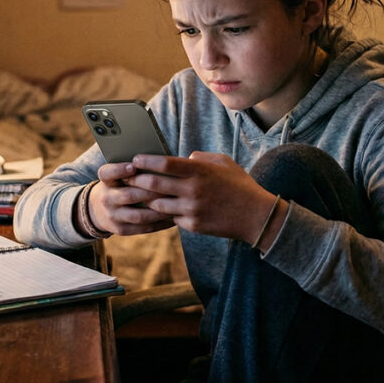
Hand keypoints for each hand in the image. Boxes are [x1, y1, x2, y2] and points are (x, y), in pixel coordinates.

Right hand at [87, 161, 174, 235]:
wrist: (99, 210)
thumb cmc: (119, 185)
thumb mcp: (118, 176)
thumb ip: (133, 169)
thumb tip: (159, 161)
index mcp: (106, 181)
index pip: (107, 173)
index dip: (119, 170)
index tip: (133, 166)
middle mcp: (106, 198)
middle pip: (128, 195)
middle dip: (150, 192)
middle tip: (170, 188)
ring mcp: (113, 216)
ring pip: (138, 215)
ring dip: (158, 211)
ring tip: (175, 206)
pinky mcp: (121, 229)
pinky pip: (143, 228)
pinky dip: (159, 223)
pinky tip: (173, 218)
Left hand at [126, 152, 283, 245]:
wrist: (255, 216)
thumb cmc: (240, 185)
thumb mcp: (224, 163)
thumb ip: (201, 157)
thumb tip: (183, 158)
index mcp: (200, 171)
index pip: (164, 163)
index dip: (146, 161)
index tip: (135, 159)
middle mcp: (193, 190)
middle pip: (154, 184)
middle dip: (136, 180)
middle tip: (127, 177)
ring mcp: (192, 209)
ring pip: (157, 204)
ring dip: (147, 199)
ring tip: (138, 194)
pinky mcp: (193, 225)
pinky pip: (171, 218)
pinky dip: (163, 213)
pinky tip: (157, 209)